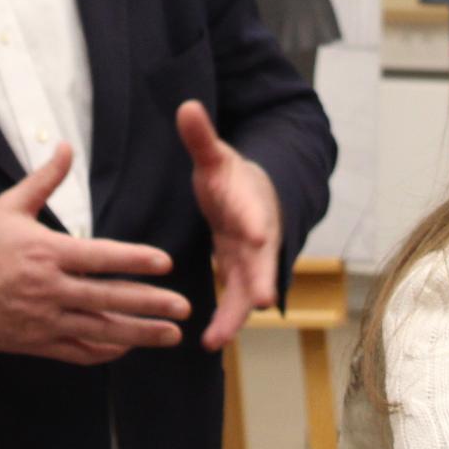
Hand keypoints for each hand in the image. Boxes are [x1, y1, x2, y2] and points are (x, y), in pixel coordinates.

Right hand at [0, 144, 190, 364]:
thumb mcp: (7, 207)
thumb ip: (44, 180)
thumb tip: (65, 145)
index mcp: (46, 253)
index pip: (100, 258)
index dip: (134, 260)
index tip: (164, 263)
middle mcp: (49, 289)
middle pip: (108, 299)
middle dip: (150, 304)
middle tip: (184, 306)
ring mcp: (44, 320)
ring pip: (100, 330)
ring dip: (139, 334)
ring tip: (172, 335)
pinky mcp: (37, 342)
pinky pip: (79, 351)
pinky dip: (106, 351)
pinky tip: (129, 346)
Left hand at [177, 101, 281, 349]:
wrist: (255, 199)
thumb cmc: (233, 178)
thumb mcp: (216, 158)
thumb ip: (202, 138)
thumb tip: (186, 105)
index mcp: (252, 202)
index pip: (257, 212)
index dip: (257, 222)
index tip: (257, 234)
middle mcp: (258, 236)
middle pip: (263, 261)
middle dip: (261, 280)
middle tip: (261, 301)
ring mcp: (252, 260)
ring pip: (249, 290)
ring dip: (236, 315)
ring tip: (217, 339)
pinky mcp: (241, 276)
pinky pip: (235, 302)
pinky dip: (225, 321)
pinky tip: (208, 343)